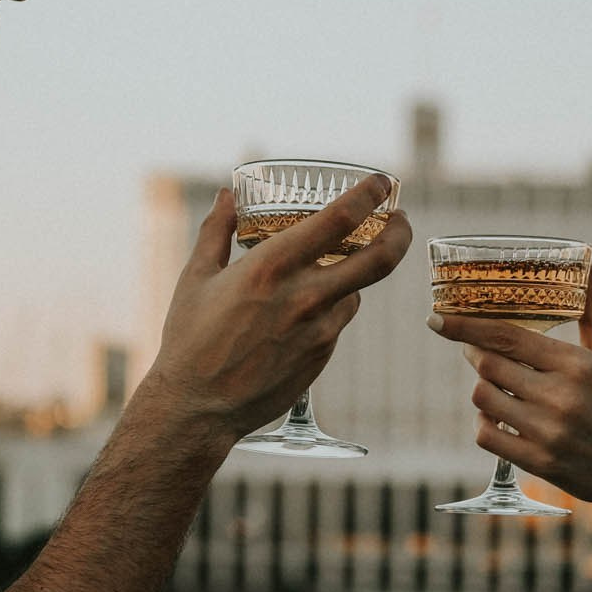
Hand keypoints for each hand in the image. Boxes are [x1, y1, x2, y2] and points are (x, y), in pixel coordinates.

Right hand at [145, 178, 411, 443]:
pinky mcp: (322, 356)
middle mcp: (306, 295)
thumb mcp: (196, 277)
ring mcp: (320, 329)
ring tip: (329, 270)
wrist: (197, 408)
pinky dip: (330, 307)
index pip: (342, 219)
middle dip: (401, 233)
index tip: (379, 183)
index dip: (369, 194)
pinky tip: (301, 311)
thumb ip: (216, 230)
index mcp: (274, 266)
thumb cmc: (190, 340)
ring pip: (358, 291)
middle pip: (381, 258)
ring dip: (352, 276)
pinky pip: (337, 321)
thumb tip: (227, 195)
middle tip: (401, 220)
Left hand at [426, 269, 591, 510]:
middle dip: (474, 354)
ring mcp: (548, 433)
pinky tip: (499, 417)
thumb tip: (591, 268)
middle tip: (475, 349)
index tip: (435, 318)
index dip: (464, 326)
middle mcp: (560, 397)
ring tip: (495, 384)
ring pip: (483, 400)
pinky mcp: (540, 463)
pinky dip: (485, 423)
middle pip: (488, 366)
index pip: (506, 337)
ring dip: (482, 389)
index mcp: (576, 365)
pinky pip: (488, 436)